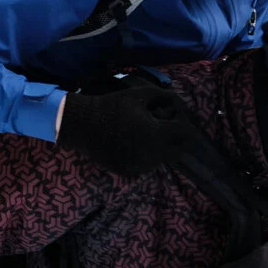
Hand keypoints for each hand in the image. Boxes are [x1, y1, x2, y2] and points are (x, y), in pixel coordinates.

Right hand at [56, 85, 191, 176]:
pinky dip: (145, 157)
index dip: (182, 123)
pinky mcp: (128, 172)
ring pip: (162, 160)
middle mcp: (150, 154)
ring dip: (161, 148)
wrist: (82, 124)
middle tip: (165, 127)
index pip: (185, 133)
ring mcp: (139, 165)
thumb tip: (181, 103)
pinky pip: (146, 166)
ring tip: (147, 134)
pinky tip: (134, 144)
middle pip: (177, 150)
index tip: (174, 116)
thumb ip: (165, 96)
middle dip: (175, 138)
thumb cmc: (112, 106)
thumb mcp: (140, 94)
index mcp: (155, 133)